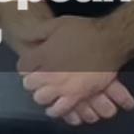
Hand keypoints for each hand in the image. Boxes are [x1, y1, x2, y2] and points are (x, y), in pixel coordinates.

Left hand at [17, 16, 133, 122]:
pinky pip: (59, 109)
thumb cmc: (86, 31)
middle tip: (39, 76)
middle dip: (32, 80)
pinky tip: (56, 104)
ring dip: (42, 93)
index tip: (32, 64)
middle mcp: (49, 72)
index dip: (27, 65)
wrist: (110, 40)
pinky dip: (55, 109)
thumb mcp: (58, 24)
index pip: (23, 66)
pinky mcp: (76, 95)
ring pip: (41, 98)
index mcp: (43, 55)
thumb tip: (25, 36)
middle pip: (29, 84)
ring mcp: (62, 86)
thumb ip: (38, 31)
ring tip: (47, 90)